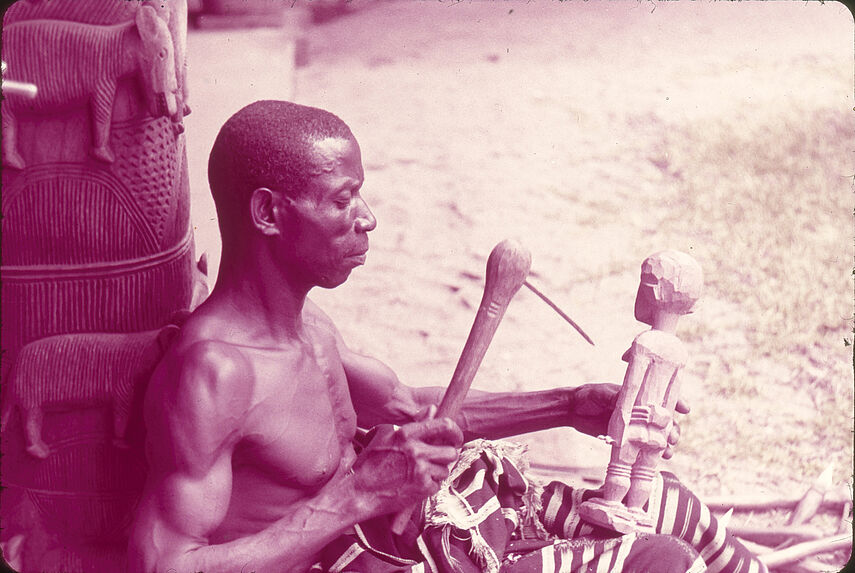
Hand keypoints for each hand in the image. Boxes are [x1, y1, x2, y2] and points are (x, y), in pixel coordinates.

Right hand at [352, 417, 462, 512]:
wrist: (360, 493)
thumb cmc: (370, 464)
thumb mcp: (386, 436)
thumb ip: (413, 422)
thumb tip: (432, 409)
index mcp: (407, 434)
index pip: (444, 425)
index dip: (455, 432)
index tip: (456, 438)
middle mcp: (416, 450)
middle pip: (451, 451)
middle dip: (448, 456)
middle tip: (440, 459)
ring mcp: (420, 470)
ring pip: (445, 470)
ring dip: (436, 473)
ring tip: (420, 474)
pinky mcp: (422, 488)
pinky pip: (437, 486)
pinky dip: (428, 487)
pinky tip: (414, 485)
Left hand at [569, 384, 689, 451]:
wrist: (573, 410)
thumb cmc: (589, 396)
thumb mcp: (603, 394)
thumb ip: (616, 398)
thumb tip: (628, 403)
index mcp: (638, 396)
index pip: (662, 397)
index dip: (676, 402)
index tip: (685, 409)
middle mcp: (640, 411)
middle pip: (664, 421)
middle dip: (673, 429)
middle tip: (673, 437)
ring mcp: (635, 426)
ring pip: (657, 436)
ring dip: (666, 444)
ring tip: (667, 452)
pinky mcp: (627, 439)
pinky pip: (644, 448)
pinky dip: (652, 454)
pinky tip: (658, 460)